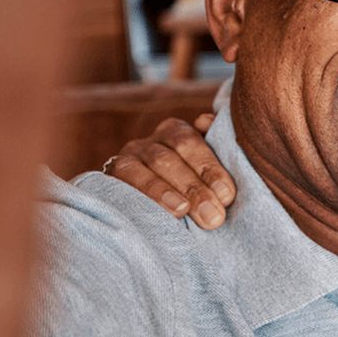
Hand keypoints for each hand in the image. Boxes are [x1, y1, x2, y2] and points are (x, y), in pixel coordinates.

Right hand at [104, 113, 233, 228]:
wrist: (157, 212)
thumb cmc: (195, 188)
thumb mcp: (207, 168)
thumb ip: (217, 145)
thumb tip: (206, 120)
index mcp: (175, 131)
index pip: (190, 143)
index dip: (209, 168)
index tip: (226, 195)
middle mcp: (149, 142)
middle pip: (167, 159)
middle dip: (193, 188)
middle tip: (213, 216)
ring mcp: (126, 159)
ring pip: (141, 171)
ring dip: (164, 193)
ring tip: (182, 211)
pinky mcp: (110, 178)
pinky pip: (121, 184)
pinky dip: (140, 197)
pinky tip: (154, 212)